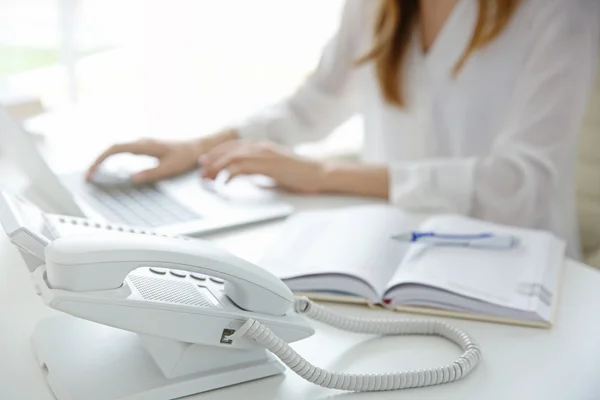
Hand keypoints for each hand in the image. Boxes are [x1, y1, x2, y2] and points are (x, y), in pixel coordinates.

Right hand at [86, 130, 237, 183]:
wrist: (197, 147)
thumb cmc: (185, 157)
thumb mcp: (170, 168)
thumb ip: (151, 173)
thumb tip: (132, 179)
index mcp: (144, 146)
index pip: (115, 149)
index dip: (100, 159)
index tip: (92, 172)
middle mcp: (141, 142)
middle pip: (112, 148)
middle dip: (97, 161)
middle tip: (88, 177)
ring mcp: (142, 144)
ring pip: (117, 149)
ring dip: (104, 160)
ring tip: (94, 174)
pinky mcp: (145, 147)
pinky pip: (124, 151)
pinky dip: (113, 159)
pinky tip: (111, 169)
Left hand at [200, 141, 324, 193]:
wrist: (318, 174)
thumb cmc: (300, 175)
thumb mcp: (275, 170)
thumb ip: (259, 170)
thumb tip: (244, 176)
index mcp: (262, 147)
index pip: (233, 146)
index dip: (217, 154)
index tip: (205, 163)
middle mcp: (261, 147)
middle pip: (229, 151)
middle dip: (212, 161)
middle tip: (201, 173)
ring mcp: (265, 155)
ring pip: (233, 158)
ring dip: (217, 168)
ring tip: (208, 178)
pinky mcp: (268, 165)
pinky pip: (243, 167)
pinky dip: (230, 174)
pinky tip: (225, 182)